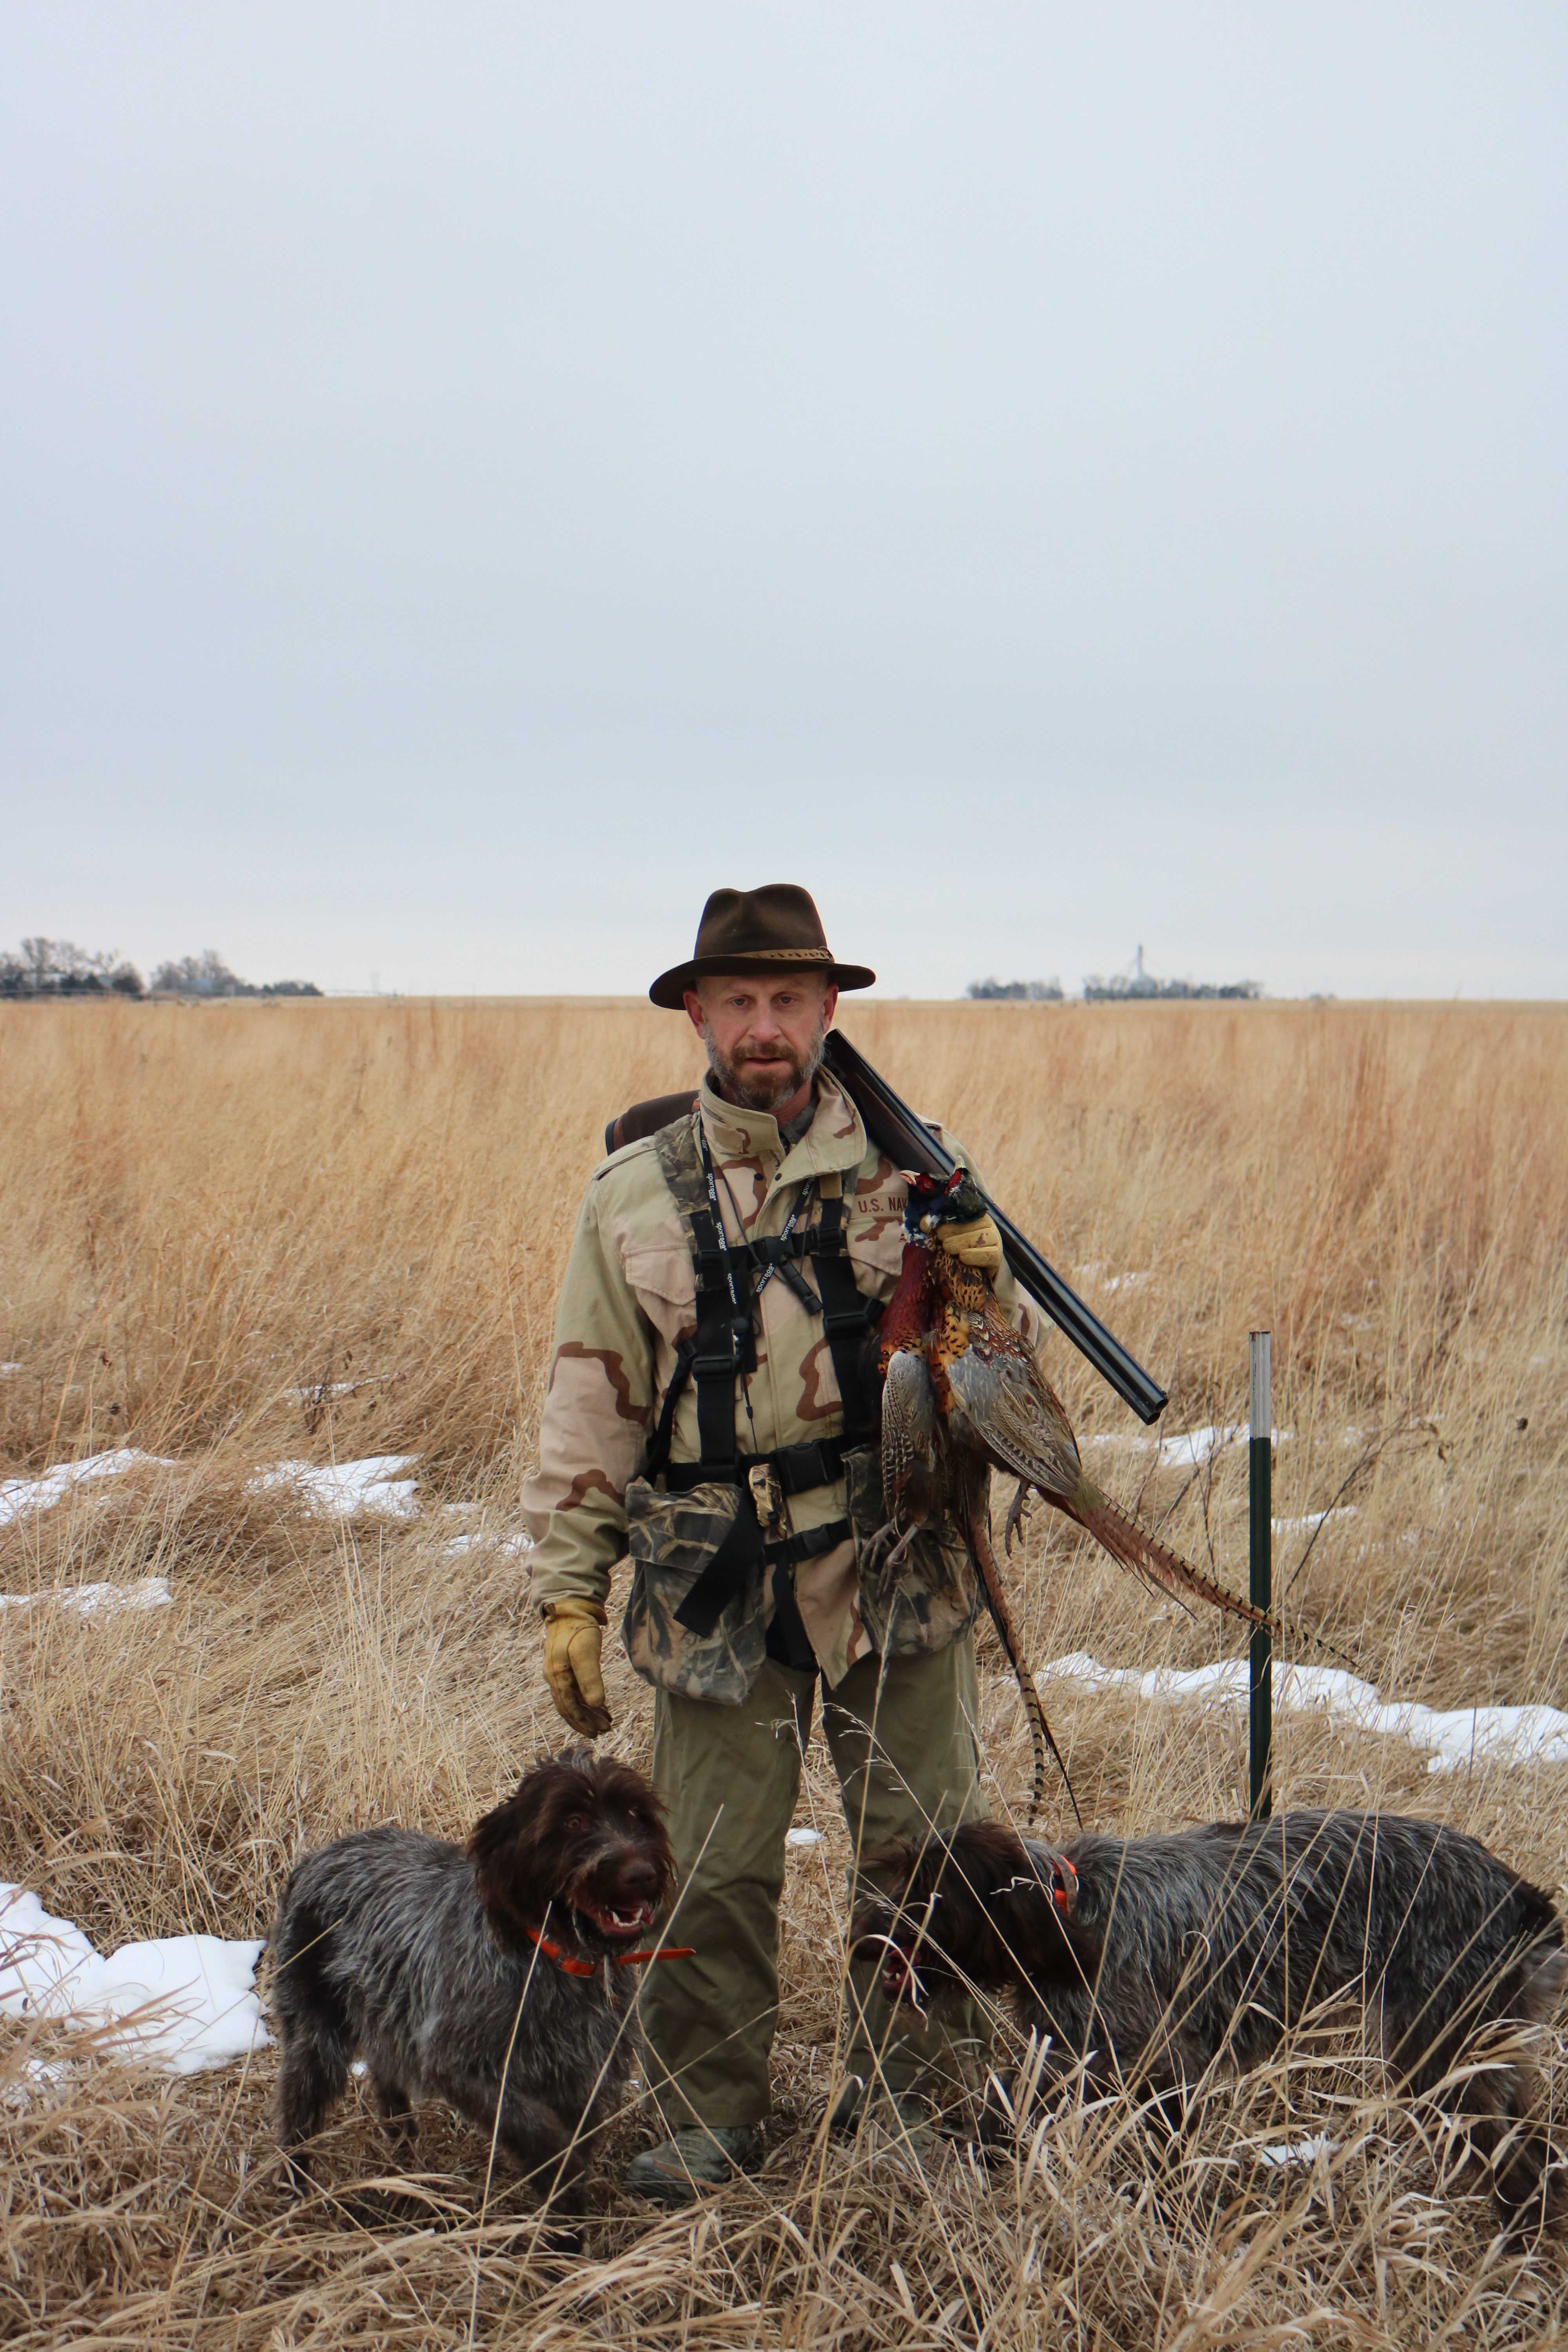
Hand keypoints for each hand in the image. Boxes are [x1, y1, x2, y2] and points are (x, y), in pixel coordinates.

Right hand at [541, 1598, 612, 1736]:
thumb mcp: (585, 1653)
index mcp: (556, 1676)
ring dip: (589, 1712)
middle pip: (570, 1707)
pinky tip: (599, 1704)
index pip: (568, 1708)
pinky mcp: (567, 1665)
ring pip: (573, 1699)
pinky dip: (587, 1699)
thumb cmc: (578, 1629)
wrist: (571, 1608)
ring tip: (606, 1721)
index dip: (582, 1723)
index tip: (597, 1733)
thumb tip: (595, 1704)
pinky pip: (576, 1689)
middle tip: (605, 1731)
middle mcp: (555, 1677)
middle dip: (586, 1721)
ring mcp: (560, 1671)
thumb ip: (590, 1678)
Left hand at [935, 1211, 1003, 1274]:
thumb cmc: (957, 1250)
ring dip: (961, 1243)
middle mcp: (987, 1224)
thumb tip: (924, 1222)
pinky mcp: (997, 1256)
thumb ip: (935, 1226)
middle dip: (952, 1232)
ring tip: (948, 1248)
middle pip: (970, 1224)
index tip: (929, 1226)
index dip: (945, 1218)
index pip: (962, 1211)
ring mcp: (995, 1240)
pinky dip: (974, 1256)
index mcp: (974, 1215)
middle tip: (941, 1241)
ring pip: (980, 1238)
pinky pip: (989, 1255)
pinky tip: (963, 1257)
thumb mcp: (946, 1236)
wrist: (975, 1274)